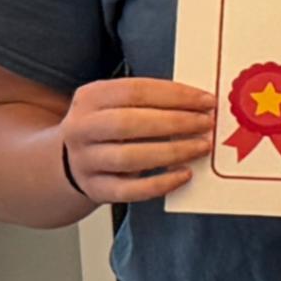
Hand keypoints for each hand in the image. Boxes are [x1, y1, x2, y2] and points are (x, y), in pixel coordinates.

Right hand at [58, 77, 214, 203]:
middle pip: (129, 123)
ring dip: (172, 151)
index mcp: (90, 97)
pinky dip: (160, 183)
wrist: (74, 161)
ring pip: (129, 157)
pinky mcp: (96, 188)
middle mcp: (81, 128)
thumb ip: (152, 101)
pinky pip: (130, 190)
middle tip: (206, 124)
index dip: (175, 95)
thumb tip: (199, 103)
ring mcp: (85, 161)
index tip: (206, 101)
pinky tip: (184, 175)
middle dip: (175, 122)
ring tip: (201, 147)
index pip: (134, 90)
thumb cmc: (111, 128)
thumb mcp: (119, 105)